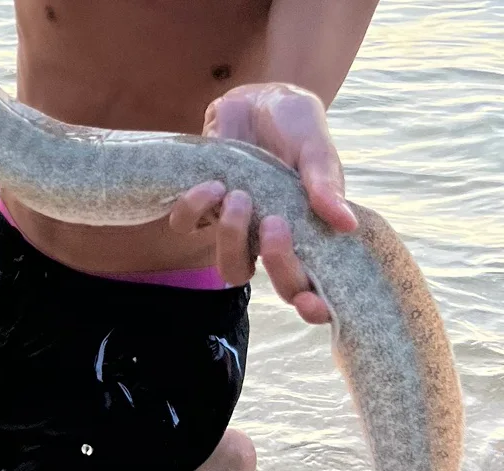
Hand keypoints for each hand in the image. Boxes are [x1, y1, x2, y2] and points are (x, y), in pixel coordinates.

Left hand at [169, 83, 357, 324]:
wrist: (256, 99)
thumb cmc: (295, 126)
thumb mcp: (315, 146)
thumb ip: (326, 182)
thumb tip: (346, 224)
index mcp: (309, 231)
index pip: (314, 283)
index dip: (313, 306)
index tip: (312, 306)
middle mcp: (273, 238)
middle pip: (274, 282)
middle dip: (276, 262)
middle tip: (275, 222)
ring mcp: (237, 228)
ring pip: (229, 266)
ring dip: (231, 235)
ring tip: (240, 195)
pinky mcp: (203, 210)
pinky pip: (188, 227)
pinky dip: (195, 208)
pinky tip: (212, 182)